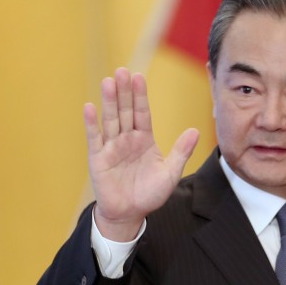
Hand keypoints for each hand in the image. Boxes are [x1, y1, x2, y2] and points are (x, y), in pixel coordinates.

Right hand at [84, 67, 199, 240]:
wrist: (130, 214)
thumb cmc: (150, 193)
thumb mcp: (170, 173)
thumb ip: (181, 152)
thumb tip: (195, 131)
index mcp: (144, 139)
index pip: (142, 113)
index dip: (140, 95)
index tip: (139, 76)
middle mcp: (126, 139)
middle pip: (125, 111)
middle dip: (124, 91)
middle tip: (122, 70)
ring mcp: (111, 147)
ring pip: (110, 120)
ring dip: (109, 101)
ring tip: (108, 81)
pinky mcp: (98, 159)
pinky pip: (95, 139)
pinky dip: (92, 123)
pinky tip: (89, 107)